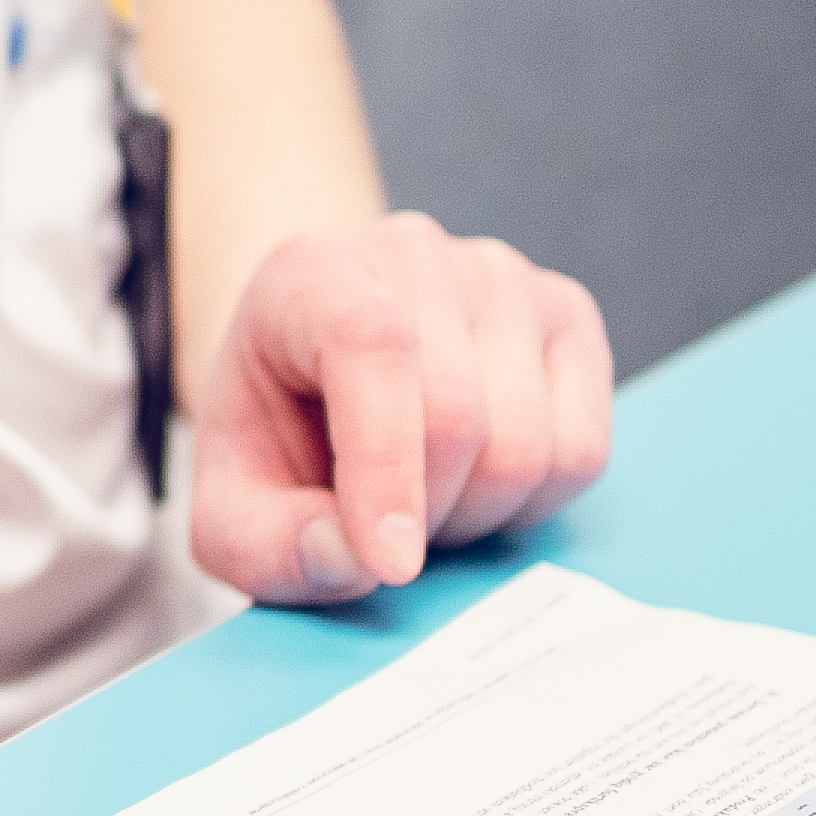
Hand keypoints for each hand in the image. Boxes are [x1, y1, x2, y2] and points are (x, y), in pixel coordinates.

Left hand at [188, 212, 610, 606]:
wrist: (319, 374)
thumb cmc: (278, 436)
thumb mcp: (233, 511)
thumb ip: (271, 547)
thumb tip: (353, 558)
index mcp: (311, 275)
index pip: (373, 348)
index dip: (386, 465)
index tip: (389, 563)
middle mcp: (414, 253)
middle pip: (459, 418)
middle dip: (423, 514)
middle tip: (381, 532)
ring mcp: (503, 277)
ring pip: (527, 444)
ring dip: (474, 513)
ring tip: (423, 498)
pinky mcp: (567, 316)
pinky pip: (582, 451)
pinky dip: (533, 501)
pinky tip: (479, 483)